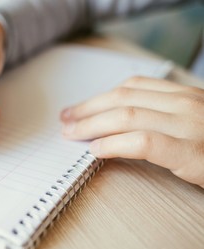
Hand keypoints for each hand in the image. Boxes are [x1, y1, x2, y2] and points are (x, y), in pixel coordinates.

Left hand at [60, 76, 203, 187]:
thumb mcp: (198, 121)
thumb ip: (168, 116)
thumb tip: (125, 122)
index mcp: (186, 95)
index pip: (134, 87)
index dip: (100, 97)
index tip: (80, 108)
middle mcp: (186, 104)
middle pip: (123, 99)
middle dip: (88, 109)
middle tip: (66, 119)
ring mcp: (189, 125)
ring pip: (127, 116)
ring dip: (91, 125)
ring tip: (71, 133)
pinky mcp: (190, 152)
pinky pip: (142, 142)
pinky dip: (114, 144)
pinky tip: (96, 150)